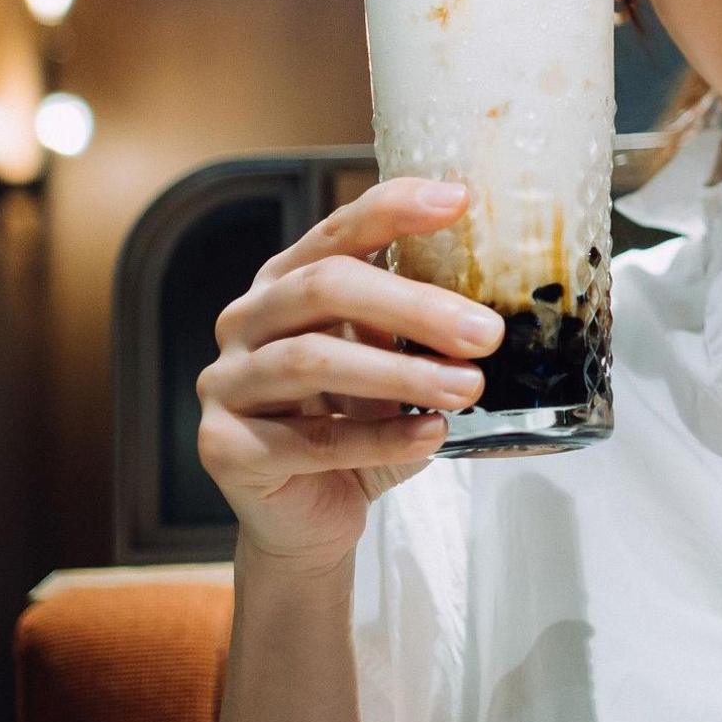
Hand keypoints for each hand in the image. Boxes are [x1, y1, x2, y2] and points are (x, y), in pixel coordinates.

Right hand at [195, 177, 503, 577]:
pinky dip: (380, 438)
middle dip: (413, 306)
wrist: (308, 520)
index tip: (459, 201)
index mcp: (285, 283)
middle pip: (325, 288)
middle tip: (485, 333)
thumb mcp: (390, 365)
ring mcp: (227, 382)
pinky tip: (432, 437)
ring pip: (313, 361)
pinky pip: (311, 438)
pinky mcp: (225, 446)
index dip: (394, 210)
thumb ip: (419, 329)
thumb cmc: (355, 429)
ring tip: (468, 388)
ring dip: (401, 375)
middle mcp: (246, 320)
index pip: (338, 230)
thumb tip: (496, 303)